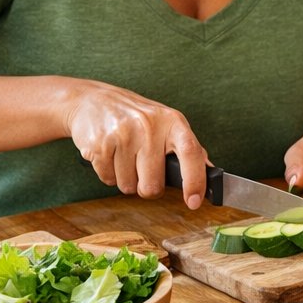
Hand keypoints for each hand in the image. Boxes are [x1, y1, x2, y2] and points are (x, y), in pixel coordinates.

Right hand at [66, 81, 207, 208]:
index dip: (195, 181)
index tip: (194, 202)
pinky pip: (108, 180)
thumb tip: (210, 171)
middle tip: (143, 170)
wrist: (92, 100)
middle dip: (147, 187)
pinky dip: (109, 174)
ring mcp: (122, 135)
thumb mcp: (167, 123)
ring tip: (124, 157)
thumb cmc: (136, 117)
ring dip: (126, 180)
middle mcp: (149, 127)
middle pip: (153, 185)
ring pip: (128, 186)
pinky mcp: (99, 144)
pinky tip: (109, 155)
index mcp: (172, 122)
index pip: (191, 153)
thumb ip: (188, 148)